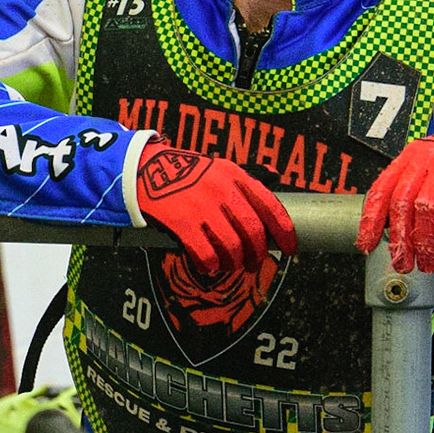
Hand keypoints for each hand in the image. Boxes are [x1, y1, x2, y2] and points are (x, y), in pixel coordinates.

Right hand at [135, 138, 295, 274]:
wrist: (143, 169)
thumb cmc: (185, 172)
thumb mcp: (218, 166)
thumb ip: (247, 175)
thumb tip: (275, 177)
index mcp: (235, 176)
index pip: (270, 206)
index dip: (284, 231)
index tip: (290, 248)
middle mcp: (222, 190)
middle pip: (253, 232)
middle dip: (258, 254)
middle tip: (254, 263)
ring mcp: (202, 207)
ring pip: (232, 247)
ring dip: (235, 262)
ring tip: (231, 265)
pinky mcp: (182, 223)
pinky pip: (206, 254)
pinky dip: (211, 265)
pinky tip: (208, 265)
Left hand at [356, 122, 433, 272]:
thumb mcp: (430, 170)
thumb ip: (412, 194)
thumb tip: (394, 233)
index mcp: (408, 159)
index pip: (381, 190)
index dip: (371, 220)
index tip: (367, 244)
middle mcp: (423, 158)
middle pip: (403, 203)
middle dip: (401, 239)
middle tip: (404, 263)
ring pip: (427, 207)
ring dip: (426, 241)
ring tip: (429, 262)